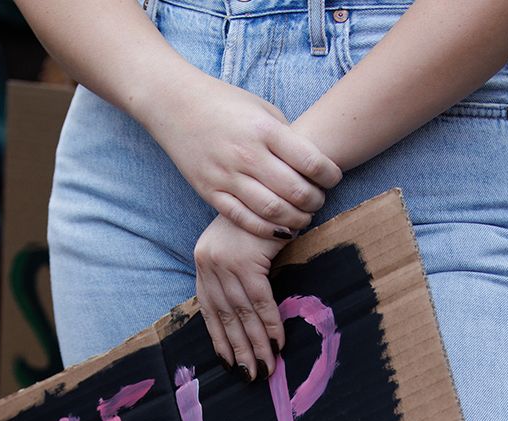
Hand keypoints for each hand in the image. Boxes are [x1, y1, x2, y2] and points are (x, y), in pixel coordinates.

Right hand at [147, 76, 341, 238]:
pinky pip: (244, 220)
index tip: (333, 179)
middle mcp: (247, 154)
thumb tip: (312, 166)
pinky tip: (279, 227)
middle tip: (319, 201)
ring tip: (302, 216)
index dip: (330, 176)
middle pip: (295, 191)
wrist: (175, 104)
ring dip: (295, 219)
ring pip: (272, 211)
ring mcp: (226, 176)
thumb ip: (287, 137)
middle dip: (315, 202)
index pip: (311, 162)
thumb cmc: (225, 104)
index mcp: (265, 130)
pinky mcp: (210, 192)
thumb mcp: (262, 109)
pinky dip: (267, 229)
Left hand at [194, 214, 287, 381]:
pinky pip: (260, 300)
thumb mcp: (242, 247)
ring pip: (242, 312)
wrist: (279, 187)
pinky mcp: (245, 259)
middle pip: (225, 315)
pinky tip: (277, 342)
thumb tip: (246, 313)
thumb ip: (237, 275)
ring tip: (267, 367)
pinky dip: (270, 324)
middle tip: (252, 376)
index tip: (229, 362)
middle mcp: (209, 262)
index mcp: (204, 261)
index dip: (219, 338)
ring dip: (256, 344)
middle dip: (240, 349)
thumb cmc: (266, 219)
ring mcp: (225, 261)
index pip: (208, 308)